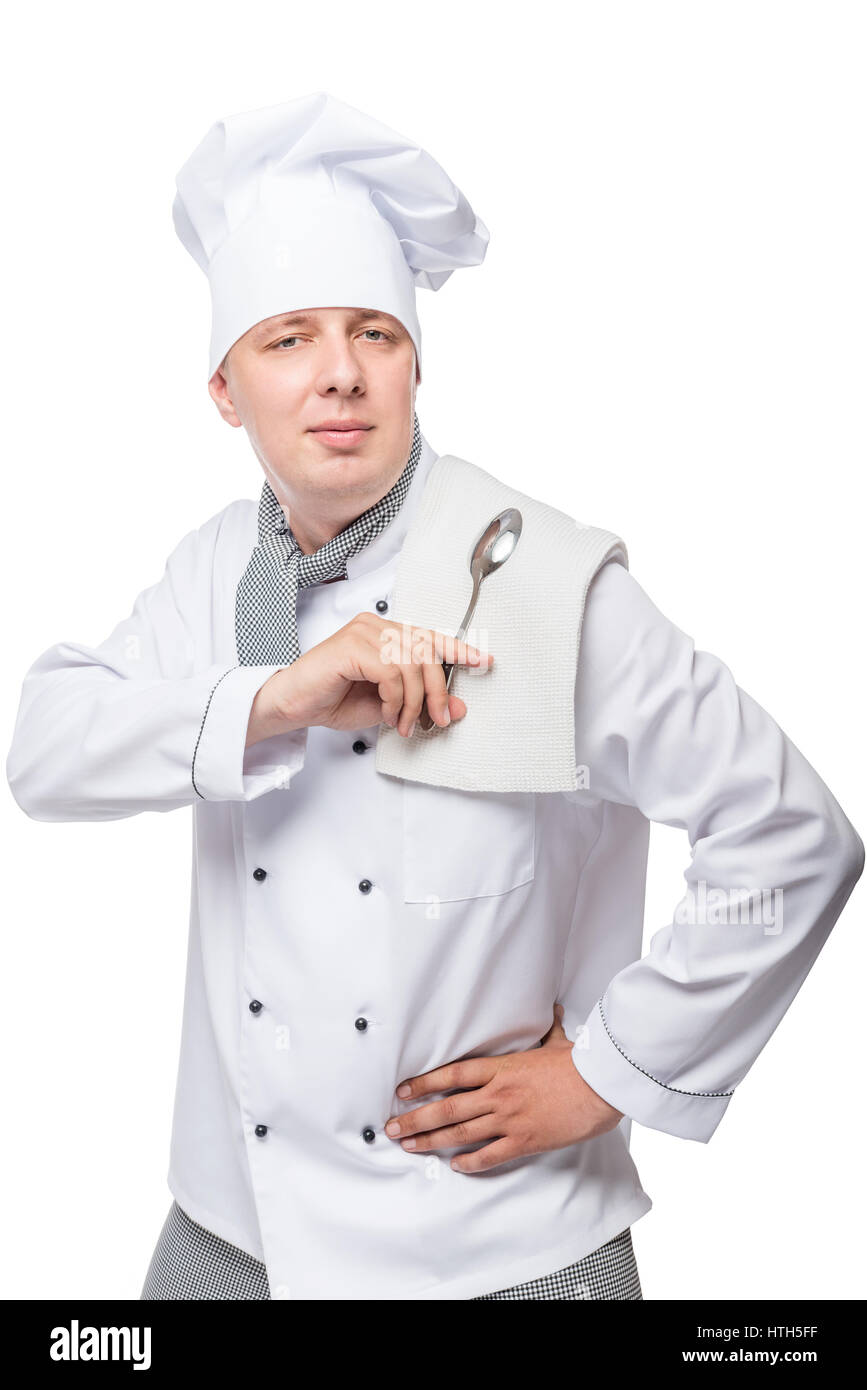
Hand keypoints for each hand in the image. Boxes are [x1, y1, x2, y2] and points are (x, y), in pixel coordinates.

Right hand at [246, 612, 492, 745]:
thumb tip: (459, 708)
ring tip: (406, 724)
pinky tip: (388, 714)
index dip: (458, 648)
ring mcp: (363, 631)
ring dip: (415, 701)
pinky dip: (396, 699)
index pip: (429, 636)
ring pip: (411, 663)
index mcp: (385, 633)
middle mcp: (376, 626)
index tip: (483, 661)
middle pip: (426, 651)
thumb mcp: (388, 707)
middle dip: (438, 690)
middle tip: (440, 719)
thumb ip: (421, 703)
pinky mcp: (352, 645)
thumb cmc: (332, 700)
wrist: (292, 705)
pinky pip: (391, 672)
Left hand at [384, 1004, 623, 1172]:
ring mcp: (509, 1119)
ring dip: (431, 1140)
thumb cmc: (578, 1064)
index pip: (452, 1074)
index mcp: (501, 1068)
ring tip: (409, 1146)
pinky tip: (455, 1166)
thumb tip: (554, 1010)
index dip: (424, 1082)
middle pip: (447, 1107)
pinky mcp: (525, 1141)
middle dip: (415, 1118)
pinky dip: (470, 1162)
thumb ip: (549, 1030)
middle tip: (393, 1127)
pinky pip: (490, 1155)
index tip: (403, 1091)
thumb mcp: (558, 1042)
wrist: (600, 1087)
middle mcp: (498, 1094)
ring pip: (461, 1133)